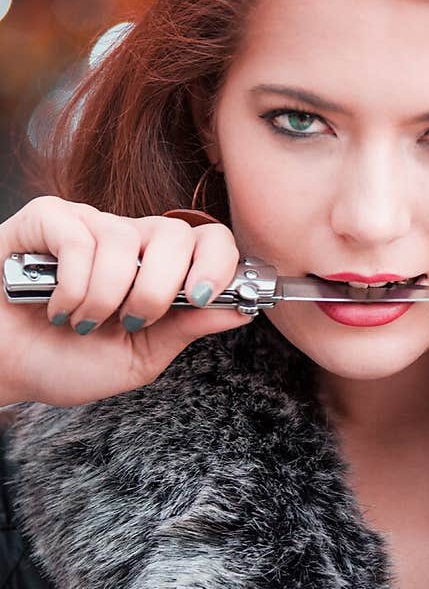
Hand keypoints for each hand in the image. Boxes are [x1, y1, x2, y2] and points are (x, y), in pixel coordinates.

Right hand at [0, 195, 249, 406]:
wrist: (7, 368)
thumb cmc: (66, 362)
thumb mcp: (141, 357)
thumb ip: (188, 329)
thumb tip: (244, 309)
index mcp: (158, 269)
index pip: (209, 240)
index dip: (216, 263)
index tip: (201, 296)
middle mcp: (127, 240)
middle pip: (175, 233)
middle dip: (158, 289)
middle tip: (132, 322)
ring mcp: (87, 225)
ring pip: (122, 240)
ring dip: (104, 297)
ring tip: (82, 322)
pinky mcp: (45, 220)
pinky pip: (77, 236)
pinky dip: (71, 282)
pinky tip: (57, 305)